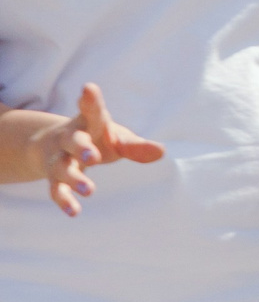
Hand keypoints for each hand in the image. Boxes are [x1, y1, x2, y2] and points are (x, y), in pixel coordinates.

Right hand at [35, 83, 164, 216]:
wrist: (55, 145)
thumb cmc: (97, 138)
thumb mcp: (118, 138)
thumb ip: (136, 145)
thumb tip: (162, 152)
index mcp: (89, 121)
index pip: (91, 109)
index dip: (90, 100)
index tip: (88, 89)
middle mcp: (70, 137)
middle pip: (73, 140)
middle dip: (82, 148)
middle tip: (94, 157)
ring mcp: (59, 157)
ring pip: (61, 167)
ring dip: (74, 178)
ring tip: (90, 190)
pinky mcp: (53, 177)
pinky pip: (56, 190)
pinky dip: (64, 200)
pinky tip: (74, 212)